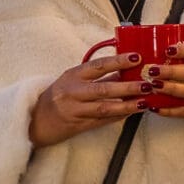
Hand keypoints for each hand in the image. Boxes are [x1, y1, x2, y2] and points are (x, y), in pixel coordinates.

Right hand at [30, 54, 146, 149]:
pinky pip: (101, 121)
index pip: (98, 65)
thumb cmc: (58, 96)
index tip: (137, 57)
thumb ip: (97, 76)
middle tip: (147, 84)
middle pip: (103, 88)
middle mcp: (72, 91)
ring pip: (104, 107)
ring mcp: (75, 110)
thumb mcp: (73, 80)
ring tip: (144, 102)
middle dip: (127, 86)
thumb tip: (125, 70)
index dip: (118, 61)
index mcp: (72, 75)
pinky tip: (131, 113)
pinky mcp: (78, 125)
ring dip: (126, 104)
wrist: (36, 121)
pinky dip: (118, 116)